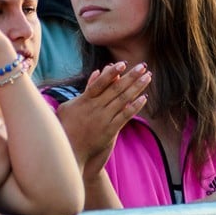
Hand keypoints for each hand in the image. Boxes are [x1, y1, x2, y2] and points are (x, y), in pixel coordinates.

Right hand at [57, 62, 148, 178]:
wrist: (71, 151)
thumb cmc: (67, 126)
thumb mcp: (70, 105)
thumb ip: (87, 88)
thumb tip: (98, 71)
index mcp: (84, 100)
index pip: (100, 83)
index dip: (112, 72)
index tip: (123, 63)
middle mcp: (95, 108)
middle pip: (116, 89)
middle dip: (131, 76)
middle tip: (143, 65)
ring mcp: (103, 119)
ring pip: (123, 100)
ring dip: (137, 87)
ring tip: (148, 76)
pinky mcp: (110, 131)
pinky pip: (125, 116)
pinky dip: (134, 107)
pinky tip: (144, 98)